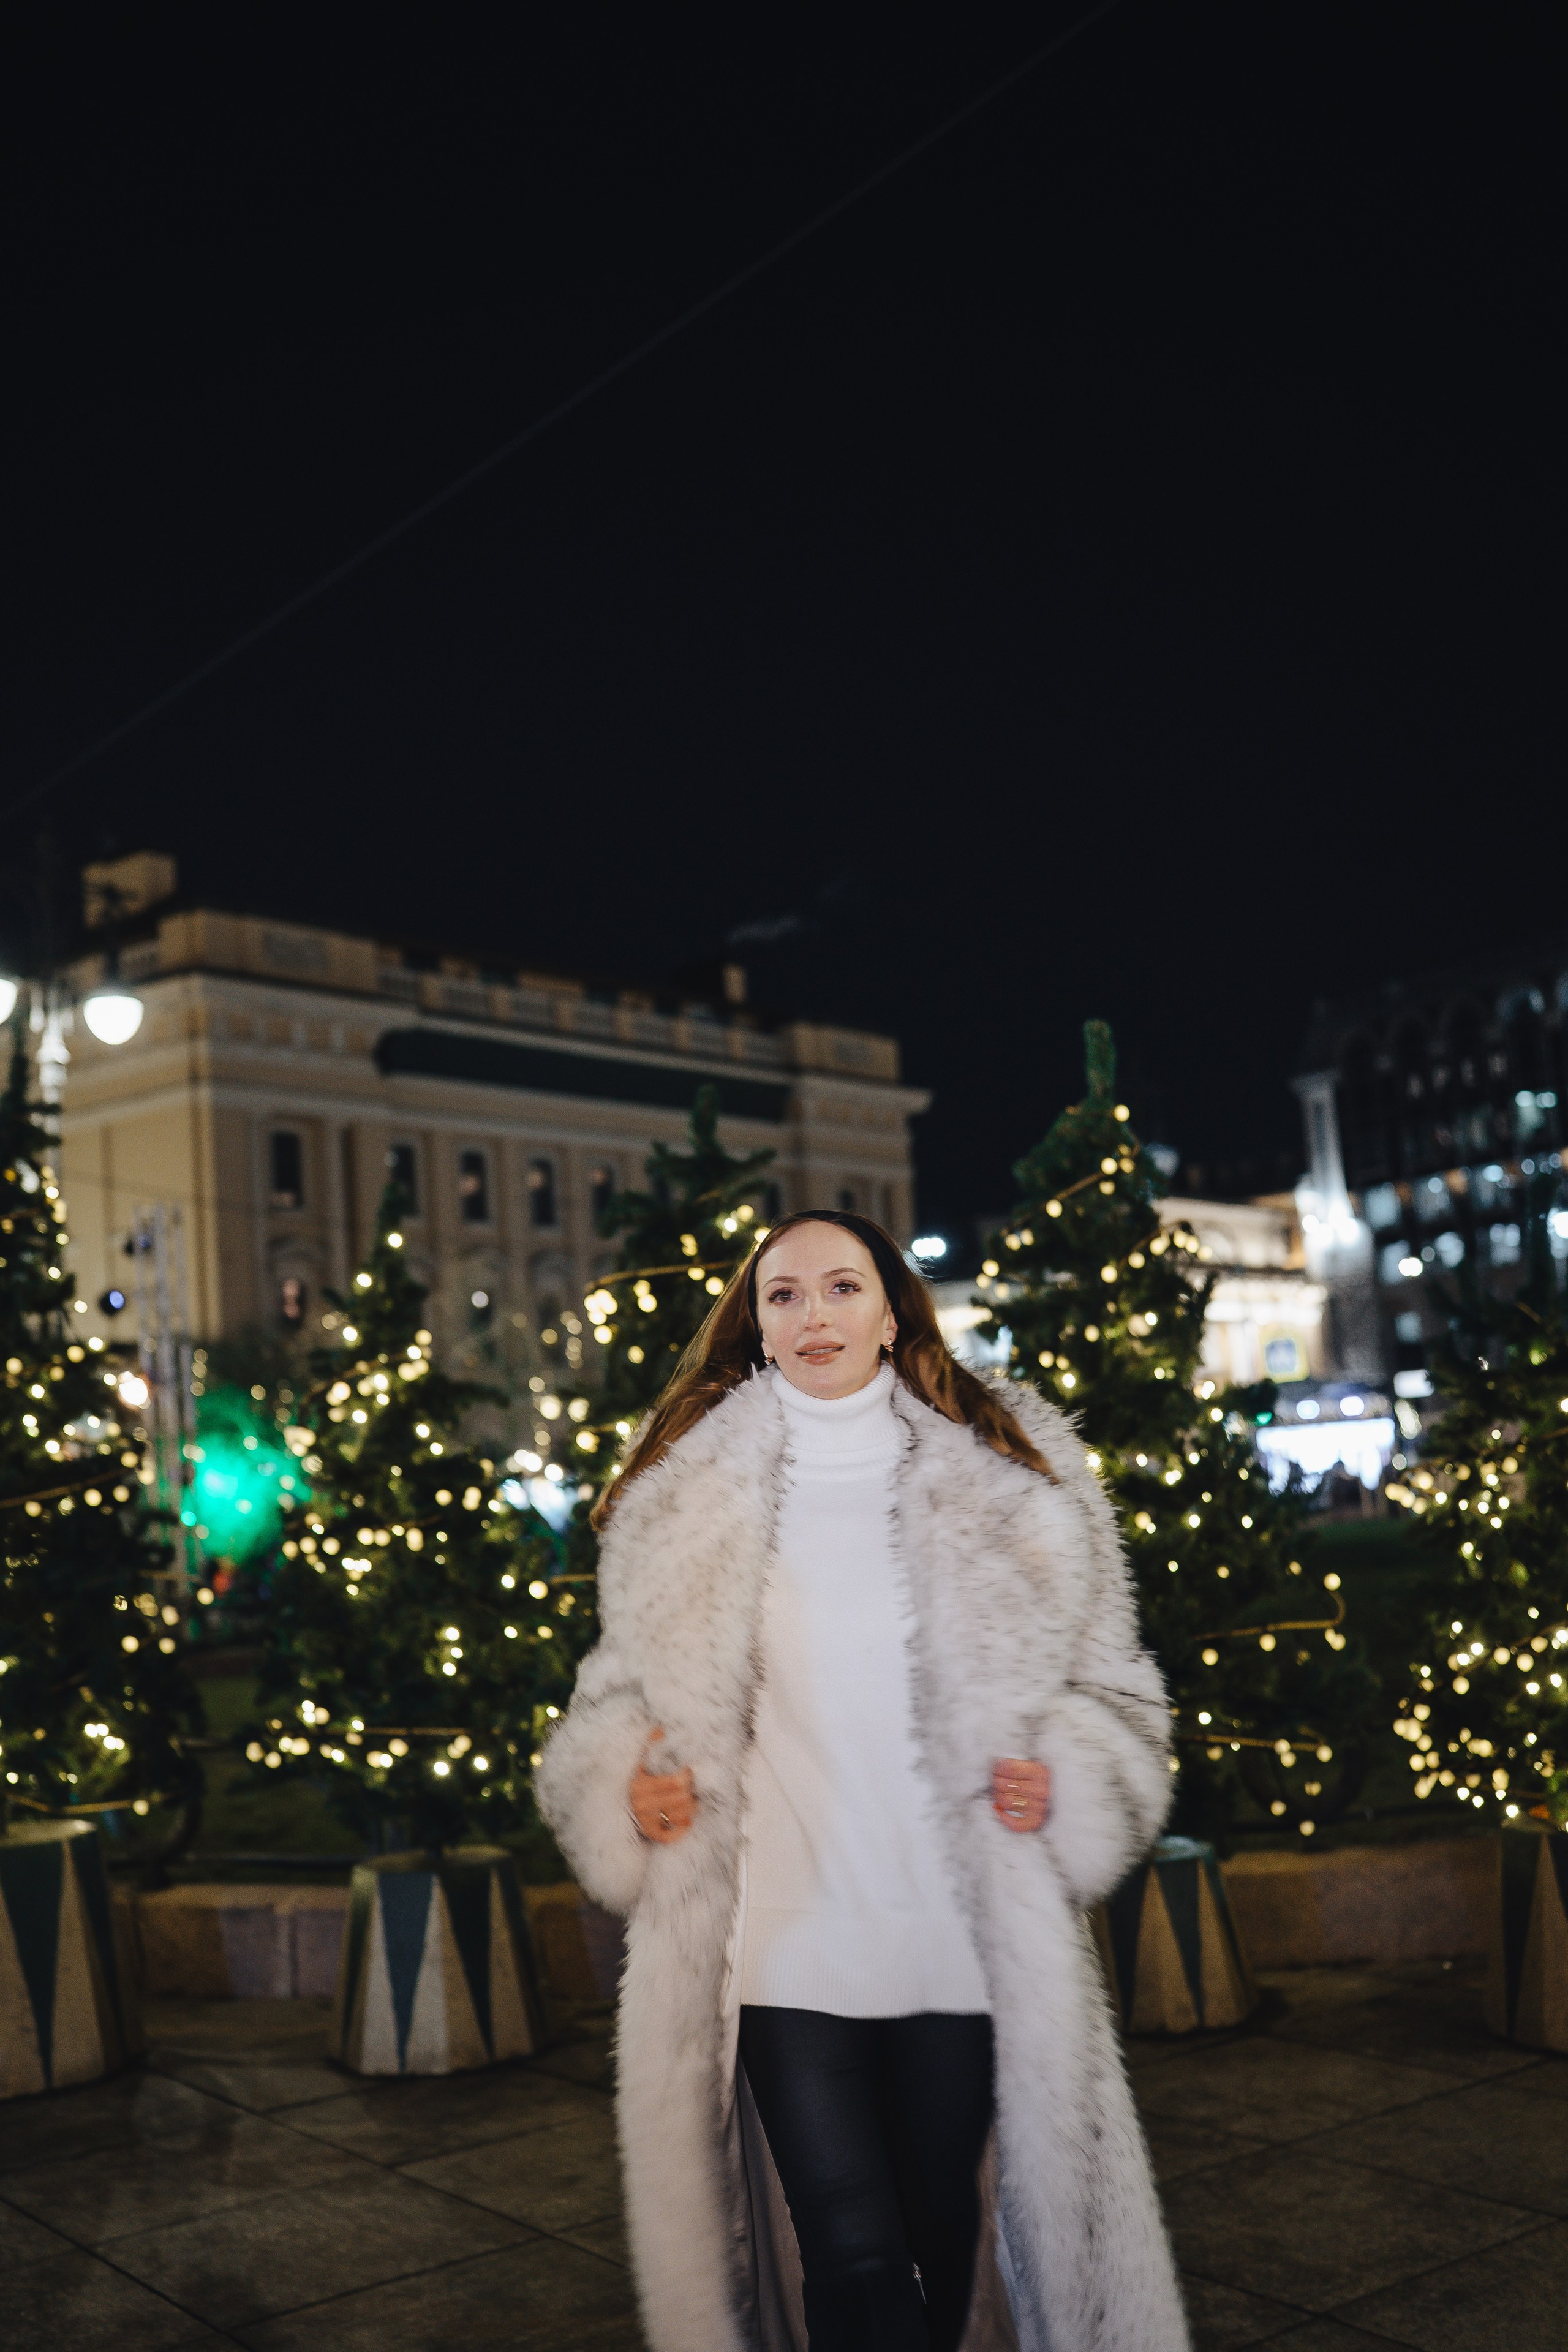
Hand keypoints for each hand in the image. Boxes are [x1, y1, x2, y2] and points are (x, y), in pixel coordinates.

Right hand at [629, 1727, 696, 1843]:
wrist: (615, 1805)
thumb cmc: (638, 1779)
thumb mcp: (642, 1762)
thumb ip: (651, 1746)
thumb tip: (661, 1729)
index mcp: (640, 1784)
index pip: (677, 1782)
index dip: (688, 1776)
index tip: (687, 1772)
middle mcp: (641, 1805)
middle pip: (683, 1799)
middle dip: (691, 1793)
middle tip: (690, 1788)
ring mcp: (645, 1822)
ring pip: (681, 1816)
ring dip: (690, 1809)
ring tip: (688, 1801)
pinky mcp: (649, 1835)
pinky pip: (671, 1836)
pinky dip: (681, 1829)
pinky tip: (684, 1820)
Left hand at [992, 1757, 1049, 1833]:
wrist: (1058, 1792)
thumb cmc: (1038, 1777)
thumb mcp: (1032, 1762)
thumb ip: (1016, 1763)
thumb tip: (997, 1764)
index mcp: (1040, 1772)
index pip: (1009, 1769)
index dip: (998, 1767)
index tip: (996, 1767)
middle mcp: (1041, 1790)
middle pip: (1005, 1786)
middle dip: (996, 1781)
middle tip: (995, 1778)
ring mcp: (1040, 1807)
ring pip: (1007, 1802)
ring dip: (997, 1796)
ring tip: (997, 1791)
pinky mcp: (1037, 1821)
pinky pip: (1016, 1824)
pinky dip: (1004, 1817)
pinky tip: (998, 1808)